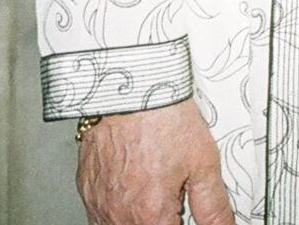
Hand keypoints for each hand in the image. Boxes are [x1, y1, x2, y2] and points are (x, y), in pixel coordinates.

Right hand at [78, 100, 231, 224]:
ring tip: (152, 191)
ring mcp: (98, 202)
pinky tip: (131, 187)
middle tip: (170, 197)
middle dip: (161, 220)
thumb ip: (213, 206)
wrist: (129, 86)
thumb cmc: (162, 117)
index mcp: (150, 215)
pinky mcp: (85, 187)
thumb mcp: (203, 162)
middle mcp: (119, 214)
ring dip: (138, 218)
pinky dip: (117, 207)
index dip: (181, 224)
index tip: (182, 214)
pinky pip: (100, 213)